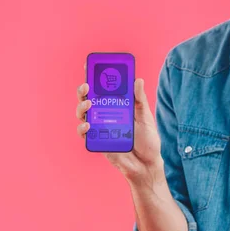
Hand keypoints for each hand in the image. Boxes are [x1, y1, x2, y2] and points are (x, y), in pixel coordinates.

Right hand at [76, 62, 163, 183]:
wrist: (146, 165)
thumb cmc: (148, 141)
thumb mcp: (145, 118)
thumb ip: (140, 100)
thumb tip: (138, 80)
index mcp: (116, 107)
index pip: (102, 89)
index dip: (94, 77)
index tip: (89, 65)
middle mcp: (105, 116)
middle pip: (88, 99)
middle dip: (83, 90)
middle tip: (87, 85)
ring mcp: (99, 128)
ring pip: (82, 114)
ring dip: (81, 107)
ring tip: (89, 103)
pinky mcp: (97, 142)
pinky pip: (84, 133)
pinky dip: (83, 128)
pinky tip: (88, 124)